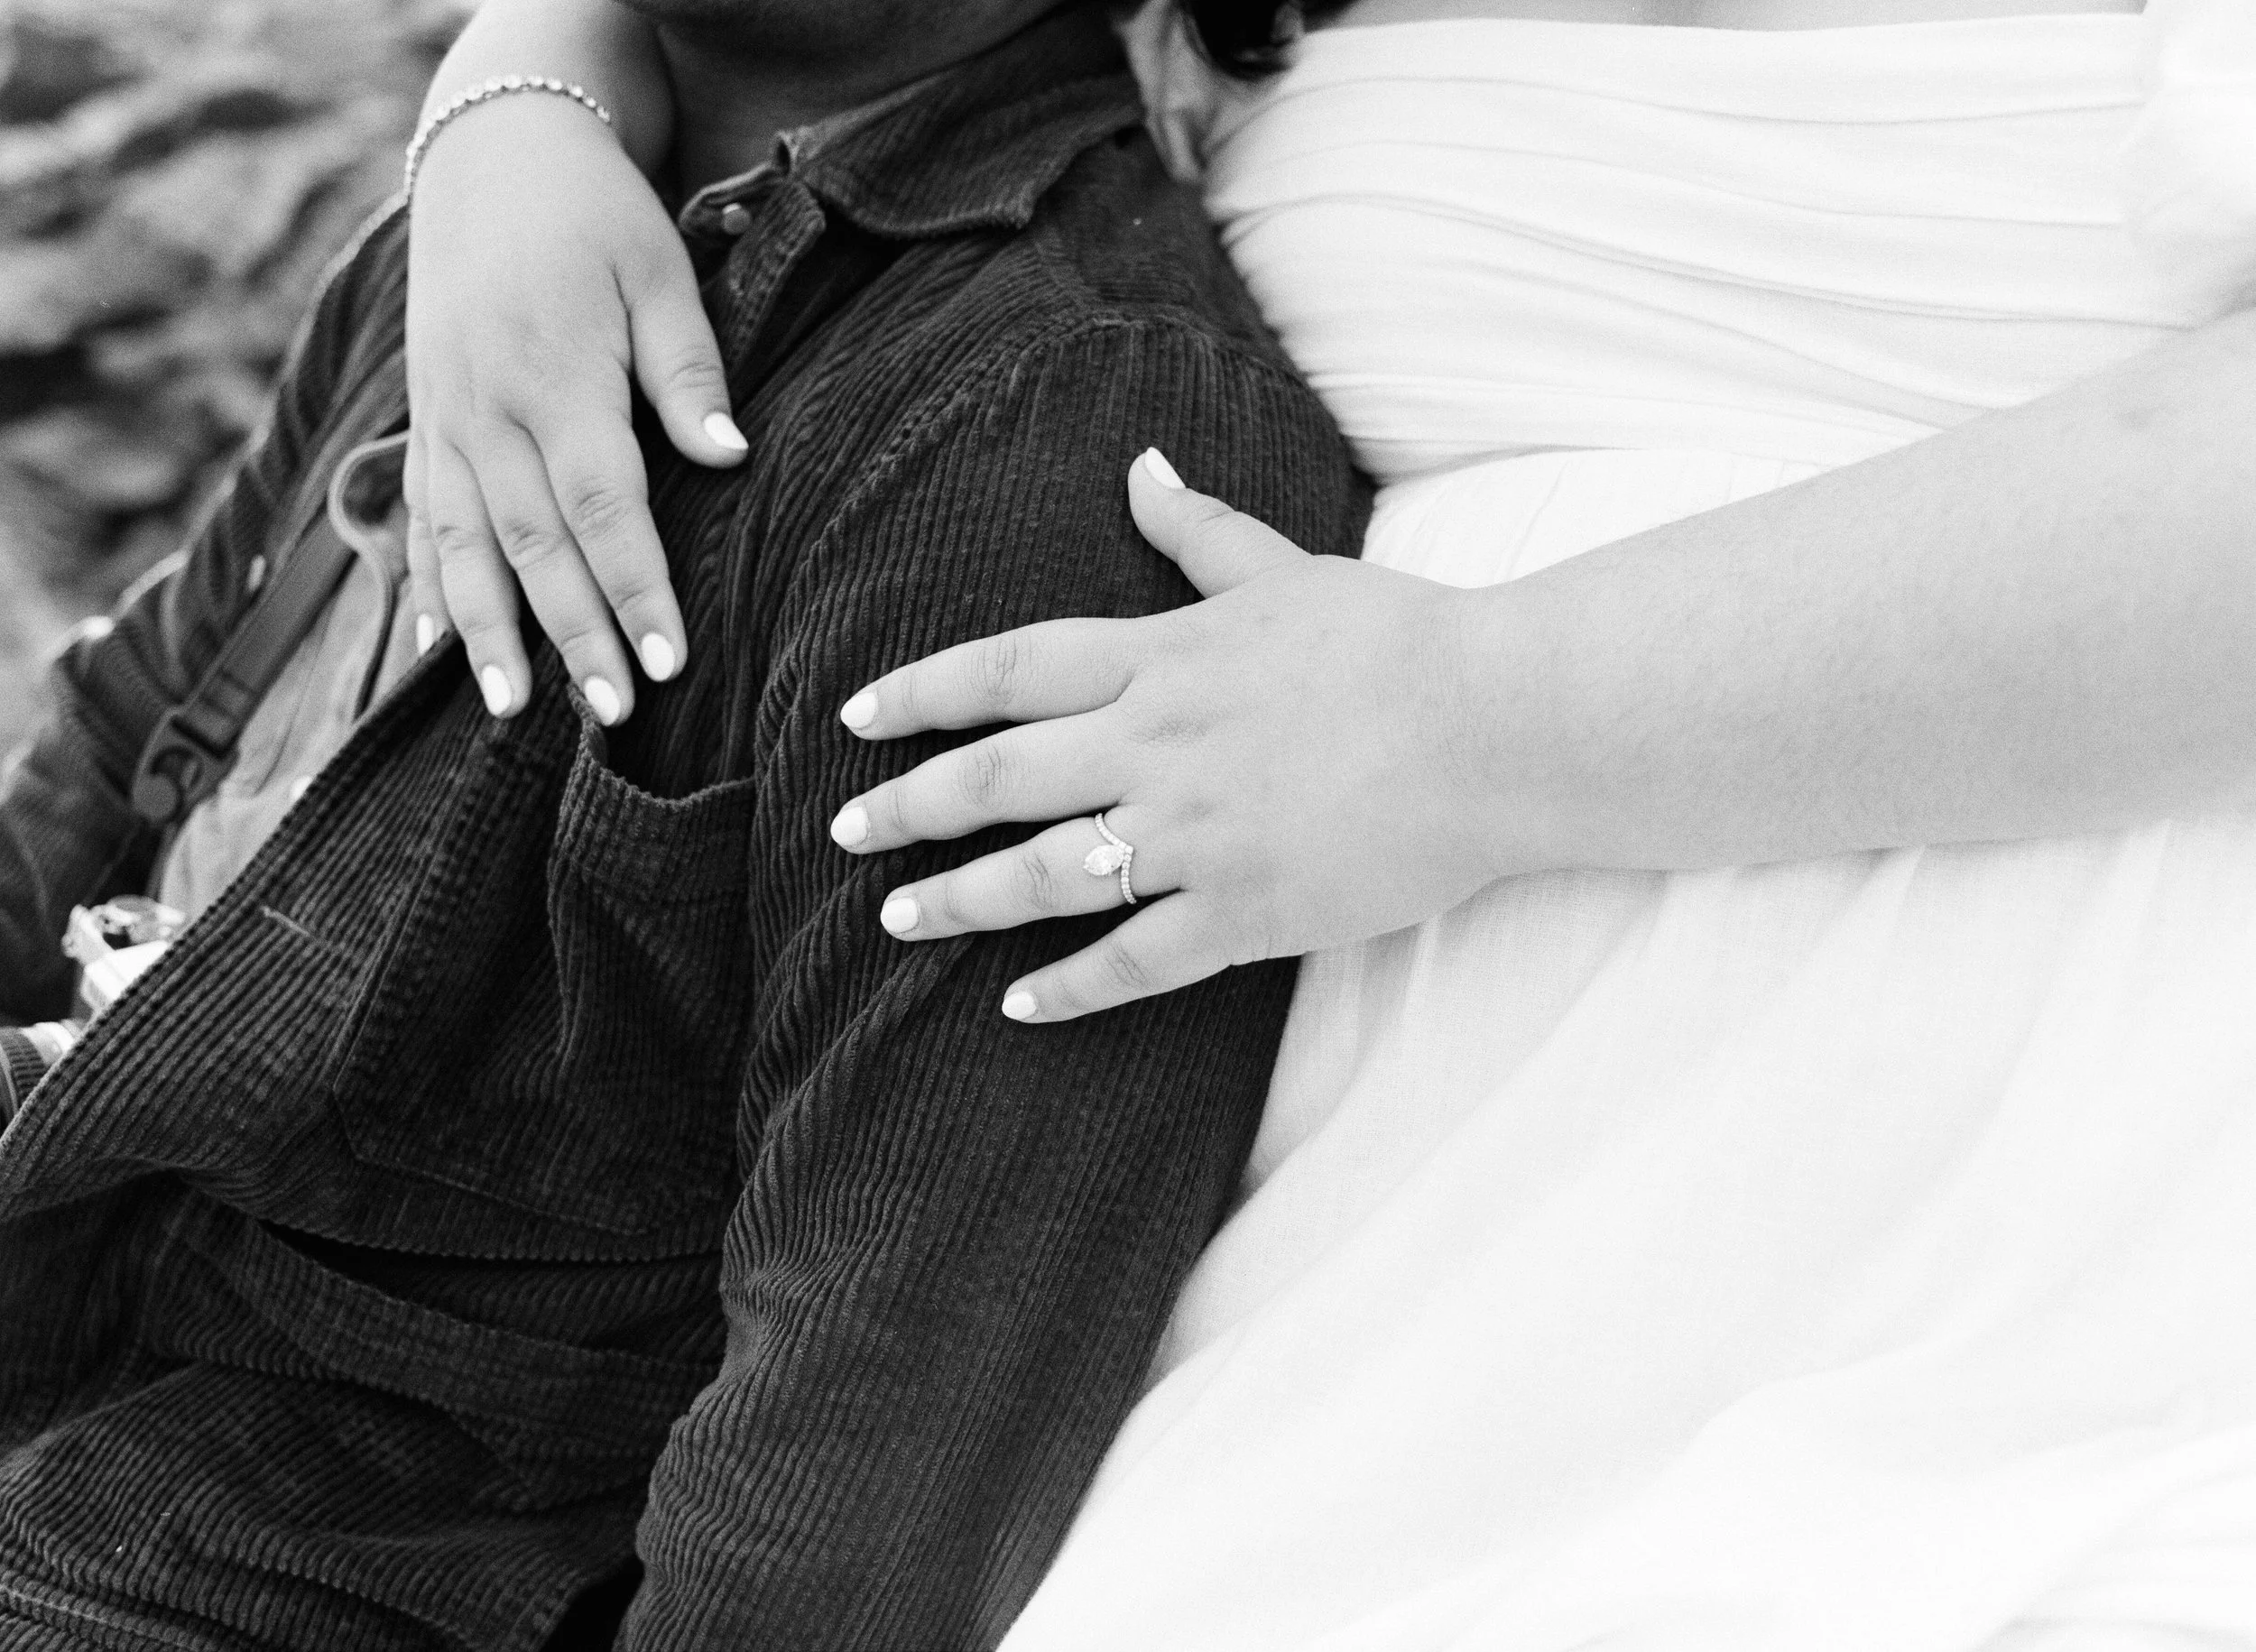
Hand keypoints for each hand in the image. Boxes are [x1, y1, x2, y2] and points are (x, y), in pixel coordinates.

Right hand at [403, 95, 736, 723]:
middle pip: (533, 545)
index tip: (669, 661)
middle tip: (611, 713)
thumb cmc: (597, 220)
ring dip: (485, 633)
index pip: (603, 509)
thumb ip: (689, 375)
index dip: (635, 590)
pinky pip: (418, 518)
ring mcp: (444, 420)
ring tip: (508, 708)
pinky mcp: (424, 421)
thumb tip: (730, 459)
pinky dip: (426, 585)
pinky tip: (436, 646)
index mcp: (557, 379)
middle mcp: (488, 412)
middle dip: (572, 636)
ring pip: (460, 545)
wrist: (493, 155)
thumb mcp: (660, 275)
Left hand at [826, 450, 1512, 1021]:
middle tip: (846, 830)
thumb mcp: (1285, 571)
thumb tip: (1141, 467)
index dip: (923, 695)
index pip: (1008, 671)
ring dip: (959, 898)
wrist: (1500, 725)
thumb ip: (1198, 534)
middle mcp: (1157, 746)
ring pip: (1043, 875)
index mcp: (1163, 659)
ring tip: (897, 918)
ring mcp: (1195, 834)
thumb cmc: (1399, 642)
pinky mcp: (1244, 911)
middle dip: (909, 805)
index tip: (858, 718)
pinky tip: (1017, 1005)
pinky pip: (1133, 960)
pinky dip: (1068, 987)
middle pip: (999, 777)